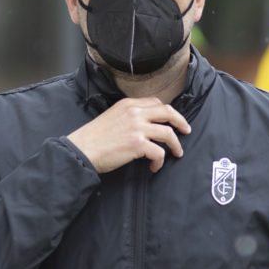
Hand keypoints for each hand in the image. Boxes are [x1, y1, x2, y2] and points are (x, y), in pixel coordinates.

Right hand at [66, 97, 190, 173]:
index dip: (168, 112)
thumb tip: (145, 125)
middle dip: (181, 122)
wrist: (82, 149)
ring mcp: (137, 128)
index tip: (173, 120)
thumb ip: (129, 116)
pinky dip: (160, 161)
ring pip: (168, 133)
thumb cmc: (93, 138)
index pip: (156, 102)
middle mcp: (135, 112)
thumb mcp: (111, 117)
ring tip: (176, 153)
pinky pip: (159, 152)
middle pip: (168, 112)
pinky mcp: (137, 144)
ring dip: (176, 145)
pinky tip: (154, 166)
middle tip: (186, 131)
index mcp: (128, 104)